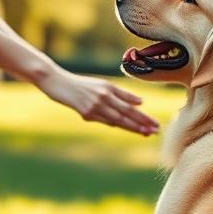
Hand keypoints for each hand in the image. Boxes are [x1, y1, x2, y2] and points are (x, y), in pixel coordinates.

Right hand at [38, 67, 159, 135]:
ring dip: (133, 126)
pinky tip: (127, 128)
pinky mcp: (86, 112)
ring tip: (146, 132)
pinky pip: (104, 120)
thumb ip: (120, 95)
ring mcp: (95, 104)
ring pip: (118, 118)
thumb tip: (140, 103)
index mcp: (109, 88)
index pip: (130, 104)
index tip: (155, 124)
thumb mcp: (102, 86)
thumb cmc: (80, 85)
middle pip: (127, 111)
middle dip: (142, 121)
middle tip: (156, 130)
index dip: (143, 115)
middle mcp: (105, 95)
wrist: (57, 81)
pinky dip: (115, 124)